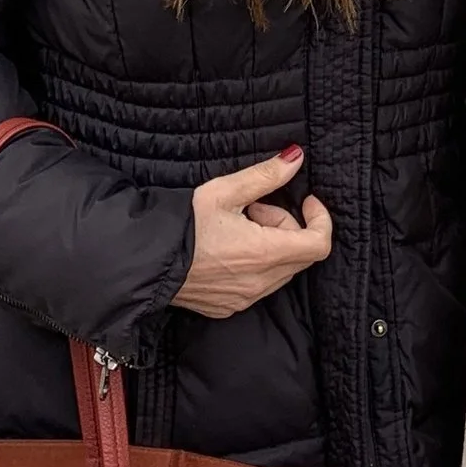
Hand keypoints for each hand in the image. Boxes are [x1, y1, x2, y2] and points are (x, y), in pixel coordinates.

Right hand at [172, 147, 332, 317]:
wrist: (145, 262)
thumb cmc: (183, 225)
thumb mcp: (224, 191)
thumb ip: (266, 176)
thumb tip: (295, 158)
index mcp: (265, 253)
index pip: (319, 244)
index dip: (320, 219)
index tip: (306, 201)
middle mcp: (260, 282)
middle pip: (300, 254)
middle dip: (288, 226)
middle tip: (256, 207)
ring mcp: (245, 298)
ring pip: (281, 270)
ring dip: (272, 245)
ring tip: (239, 226)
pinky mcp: (229, 307)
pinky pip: (260, 285)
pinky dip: (256, 264)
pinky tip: (227, 249)